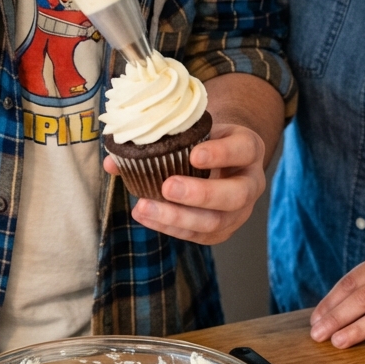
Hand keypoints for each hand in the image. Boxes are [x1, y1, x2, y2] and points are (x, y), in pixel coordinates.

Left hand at [104, 123, 265, 244]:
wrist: (224, 155)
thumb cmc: (207, 138)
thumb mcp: (196, 128)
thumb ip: (164, 138)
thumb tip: (113, 159)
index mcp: (249, 149)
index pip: (243, 149)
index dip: (221, 154)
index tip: (193, 155)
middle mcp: (251, 183)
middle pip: (235, 195)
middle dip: (200, 194)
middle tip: (167, 186)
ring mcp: (240, 211)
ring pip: (216, 223)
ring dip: (177, 217)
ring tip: (144, 207)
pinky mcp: (223, 230)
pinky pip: (198, 235)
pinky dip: (170, 227)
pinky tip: (147, 216)